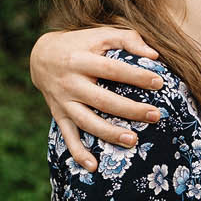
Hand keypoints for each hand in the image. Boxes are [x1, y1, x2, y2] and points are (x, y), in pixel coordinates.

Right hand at [29, 26, 165, 170]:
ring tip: (132, 141)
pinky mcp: (59, 115)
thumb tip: (155, 56)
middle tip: (155, 116)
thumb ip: (128, 39)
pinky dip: (78, 153)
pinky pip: (68, 137)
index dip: (136, 76)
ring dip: (108, 133)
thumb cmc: (80, 44)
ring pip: (87, 121)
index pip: (112, 69)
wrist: (41, 56)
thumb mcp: (100, 34)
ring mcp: (63, 102)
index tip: (159, 83)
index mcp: (81, 60)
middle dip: (129, 109)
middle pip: (102, 100)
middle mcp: (70, 82)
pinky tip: (94, 167)